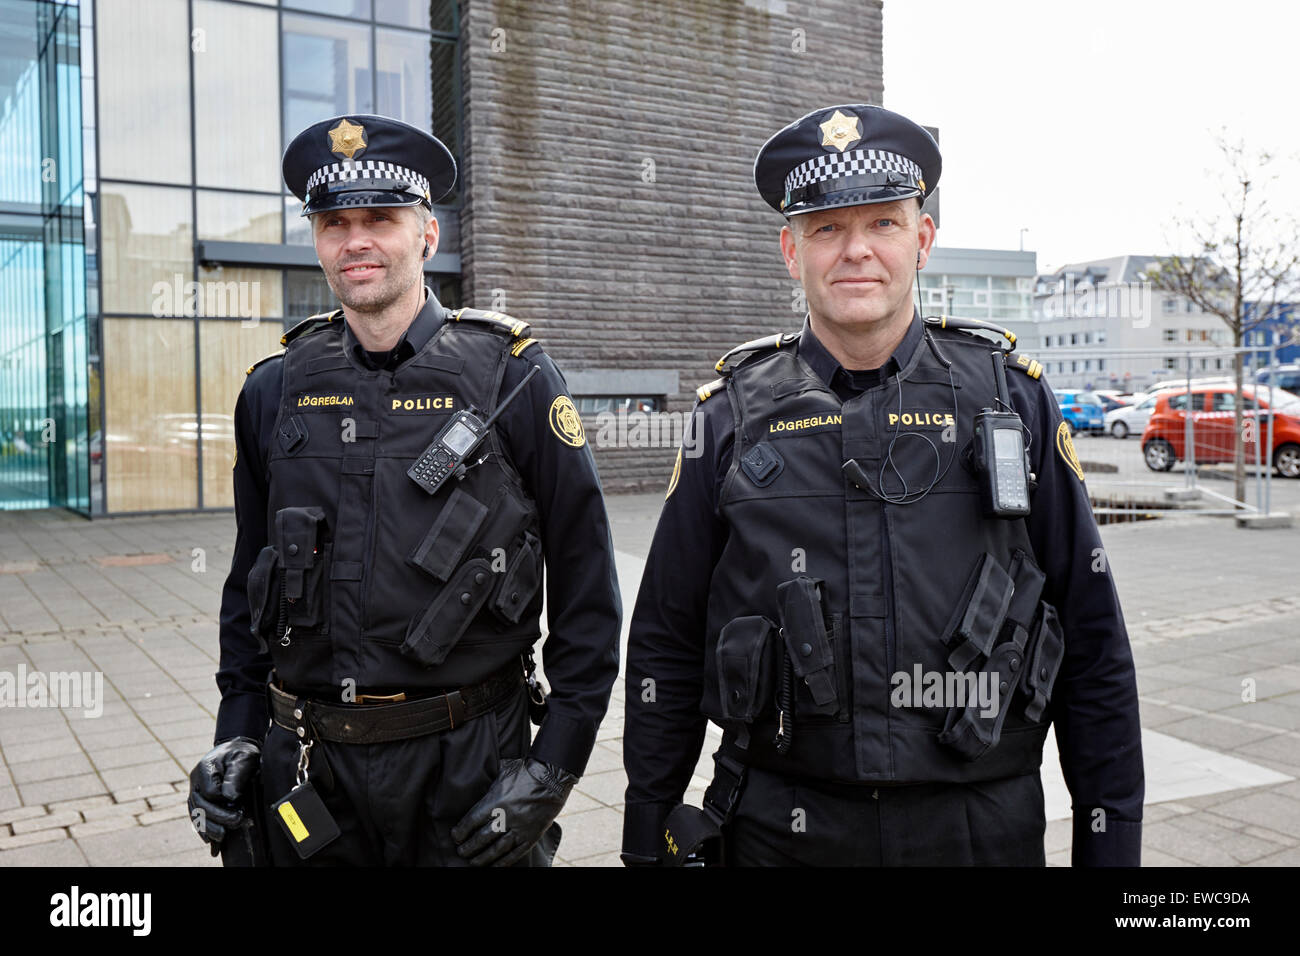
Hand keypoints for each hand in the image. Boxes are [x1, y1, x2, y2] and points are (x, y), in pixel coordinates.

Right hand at [187, 737, 261, 854]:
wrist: (236, 749)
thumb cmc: (241, 753)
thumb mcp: (243, 758)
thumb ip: (236, 775)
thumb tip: (230, 797)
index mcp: (205, 768)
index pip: (210, 791)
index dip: (223, 798)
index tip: (238, 801)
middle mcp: (195, 780)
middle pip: (200, 804)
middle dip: (217, 816)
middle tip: (236, 821)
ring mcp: (195, 790)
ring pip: (195, 813)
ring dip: (208, 827)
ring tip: (222, 836)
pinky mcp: (199, 799)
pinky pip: (196, 816)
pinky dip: (203, 828)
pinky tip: (210, 840)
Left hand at [451, 757, 576, 865]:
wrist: (553, 779)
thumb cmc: (526, 772)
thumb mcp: (503, 771)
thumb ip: (489, 781)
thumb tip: (475, 778)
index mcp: (496, 802)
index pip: (471, 822)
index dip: (461, 832)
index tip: (456, 837)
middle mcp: (505, 818)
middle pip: (481, 839)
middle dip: (468, 848)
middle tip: (461, 852)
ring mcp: (519, 829)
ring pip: (496, 850)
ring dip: (482, 858)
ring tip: (473, 862)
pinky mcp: (531, 837)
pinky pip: (514, 854)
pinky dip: (502, 862)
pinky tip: (494, 866)